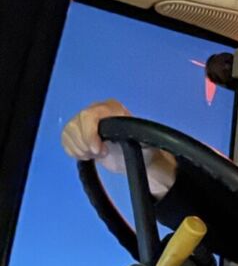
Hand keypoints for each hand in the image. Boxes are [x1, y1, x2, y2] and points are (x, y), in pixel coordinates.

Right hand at [60, 99, 177, 197]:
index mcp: (112, 108)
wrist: (137, 156)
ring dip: (80, 149)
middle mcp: (95, 110)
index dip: (90, 134)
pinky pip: (65, 140)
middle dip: (85, 144)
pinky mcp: (77, 133)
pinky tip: (88, 154)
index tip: (99, 150)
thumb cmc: (142, 147)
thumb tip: (128, 136)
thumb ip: (136, 137)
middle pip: (75, 125)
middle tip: (101, 153)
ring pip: (68, 132)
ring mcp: (84, 121)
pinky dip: (74, 151)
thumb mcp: (144, 142)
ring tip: (96, 153)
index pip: (89, 115)